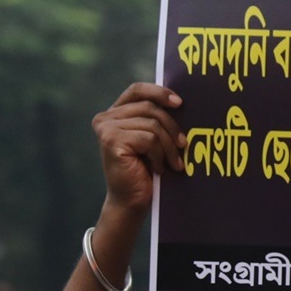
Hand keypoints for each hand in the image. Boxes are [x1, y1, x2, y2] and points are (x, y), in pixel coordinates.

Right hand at [91, 83, 185, 213]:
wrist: (133, 201)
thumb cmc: (146, 170)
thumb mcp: (153, 139)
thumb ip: (157, 119)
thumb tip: (181, 102)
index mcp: (116, 113)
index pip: (137, 90)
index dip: (159, 92)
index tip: (180, 103)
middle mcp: (106, 118)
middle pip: (150, 108)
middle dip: (172, 127)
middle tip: (184, 146)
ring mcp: (106, 128)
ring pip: (152, 124)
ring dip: (168, 147)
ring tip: (172, 163)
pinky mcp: (111, 140)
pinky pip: (149, 139)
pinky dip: (159, 155)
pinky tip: (157, 168)